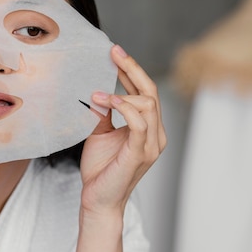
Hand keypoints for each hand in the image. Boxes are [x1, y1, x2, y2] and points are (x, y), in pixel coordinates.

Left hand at [80, 45, 166, 216]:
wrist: (98, 200)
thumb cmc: (100, 169)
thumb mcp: (99, 133)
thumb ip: (103, 112)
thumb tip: (96, 88)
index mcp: (148, 128)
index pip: (145, 92)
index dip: (132, 70)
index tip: (115, 52)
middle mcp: (155, 134)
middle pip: (151, 92)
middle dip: (132, 68)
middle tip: (113, 52)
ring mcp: (151, 144)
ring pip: (148, 104)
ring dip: (123, 92)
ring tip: (98, 93)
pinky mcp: (140, 153)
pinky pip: (140, 123)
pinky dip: (125, 108)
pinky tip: (108, 101)